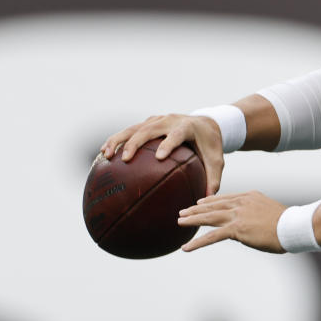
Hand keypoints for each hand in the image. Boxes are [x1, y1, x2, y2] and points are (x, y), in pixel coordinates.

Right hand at [100, 113, 224, 195]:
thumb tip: (206, 200)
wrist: (207, 123)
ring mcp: (158, 120)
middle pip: (150, 128)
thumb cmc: (210, 145)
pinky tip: (104, 154)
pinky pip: (130, 130)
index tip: (160, 157)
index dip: (168, 143)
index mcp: (188, 127)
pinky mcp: (149, 122)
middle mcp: (170, 120)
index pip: (177, 134)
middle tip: (125, 159)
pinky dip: (117, 139)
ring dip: (119, 139)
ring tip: (106, 155)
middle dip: (136, 142)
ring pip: (135, 127)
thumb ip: (213, 179)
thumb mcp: (217, 160)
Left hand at [177, 191, 286, 252]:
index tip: (199, 203)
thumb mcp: (268, 211)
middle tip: (182, 211)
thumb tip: (250, 221)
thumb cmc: (286, 222)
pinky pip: (212, 236)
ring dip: (192, 220)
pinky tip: (187, 248)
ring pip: (209, 217)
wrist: (293, 226)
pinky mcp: (237, 229)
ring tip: (180, 222)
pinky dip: (198, 242)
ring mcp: (238, 215)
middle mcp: (241, 203)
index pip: (225, 198)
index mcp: (249, 196)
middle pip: (213, 205)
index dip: (210, 201)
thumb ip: (255, 212)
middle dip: (196, 209)